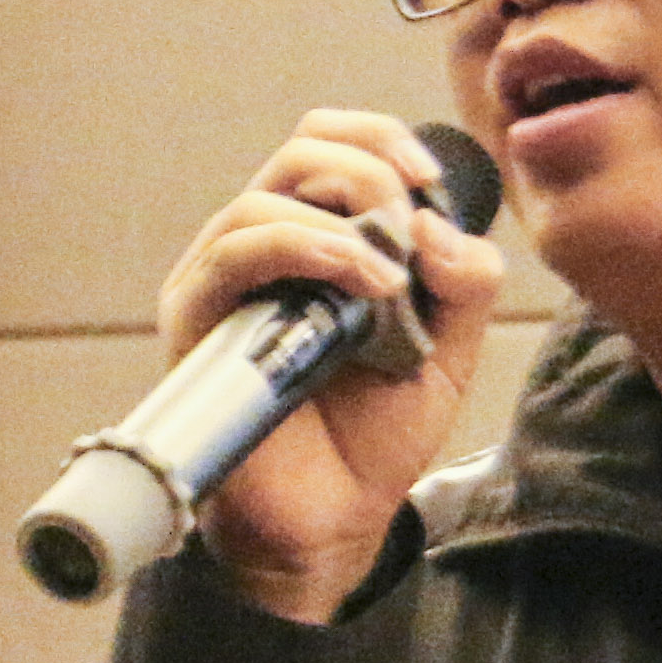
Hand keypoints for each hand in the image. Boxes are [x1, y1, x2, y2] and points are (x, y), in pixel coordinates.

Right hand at [155, 111, 505, 622]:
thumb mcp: (447, 352)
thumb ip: (464, 284)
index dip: (382, 139)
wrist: (330, 523)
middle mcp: (262, 249)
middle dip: (372, 172)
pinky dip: (303, 247)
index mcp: (317, 238)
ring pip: (264, 197)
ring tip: (391, 280)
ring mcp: (224, 283)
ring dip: (346, 220)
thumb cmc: (372, 437)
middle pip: (301, 148)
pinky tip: (359, 283)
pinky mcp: (197, 322)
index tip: (432, 180)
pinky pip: (235, 254)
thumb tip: (438, 226)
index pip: (329, 142)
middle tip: (413, 232)